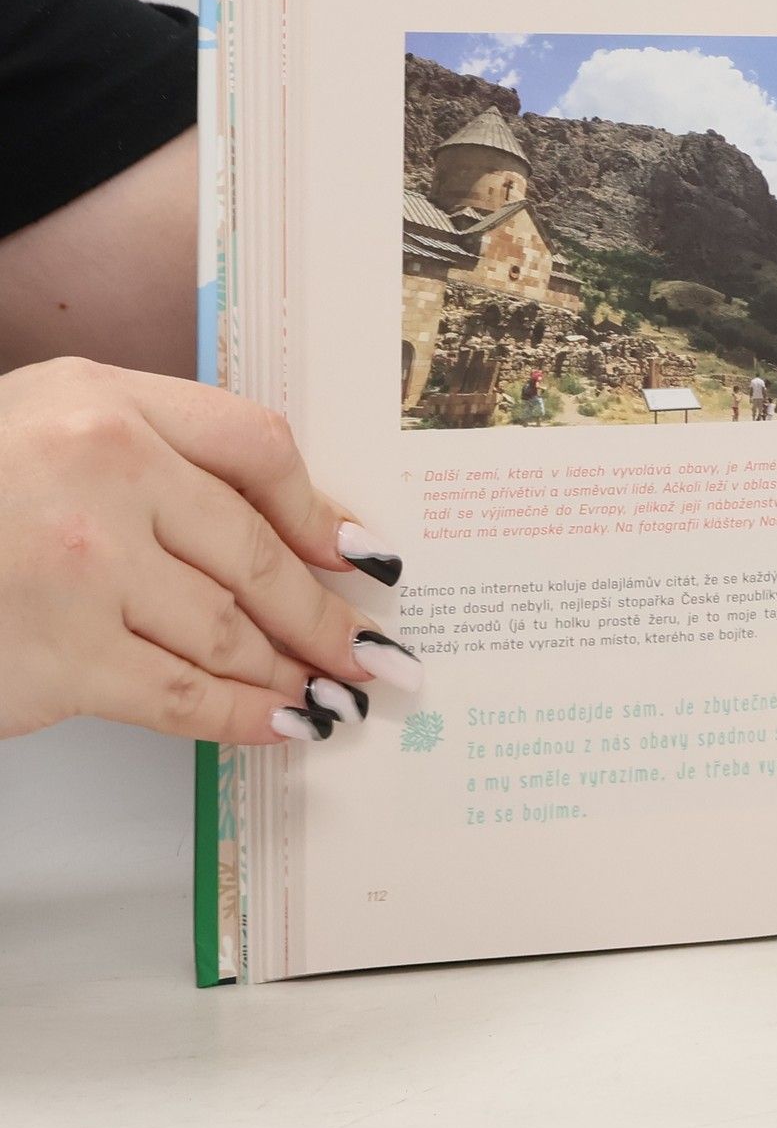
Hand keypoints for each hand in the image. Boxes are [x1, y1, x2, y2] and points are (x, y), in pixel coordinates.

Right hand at [0, 357, 417, 743]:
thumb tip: (303, 531)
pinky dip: (245, 716)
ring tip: (335, 693)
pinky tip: (282, 724)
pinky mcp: (58, 658)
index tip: (363, 555)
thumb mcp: (49, 423)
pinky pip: (182, 695)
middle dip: (328, 614)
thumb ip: (165, 454)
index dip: (320, 510)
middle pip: (256, 553)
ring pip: (230, 630)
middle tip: (377, 651)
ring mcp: (81, 569)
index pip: (256, 447)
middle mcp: (101, 472)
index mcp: (105, 402)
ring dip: (296, 671)